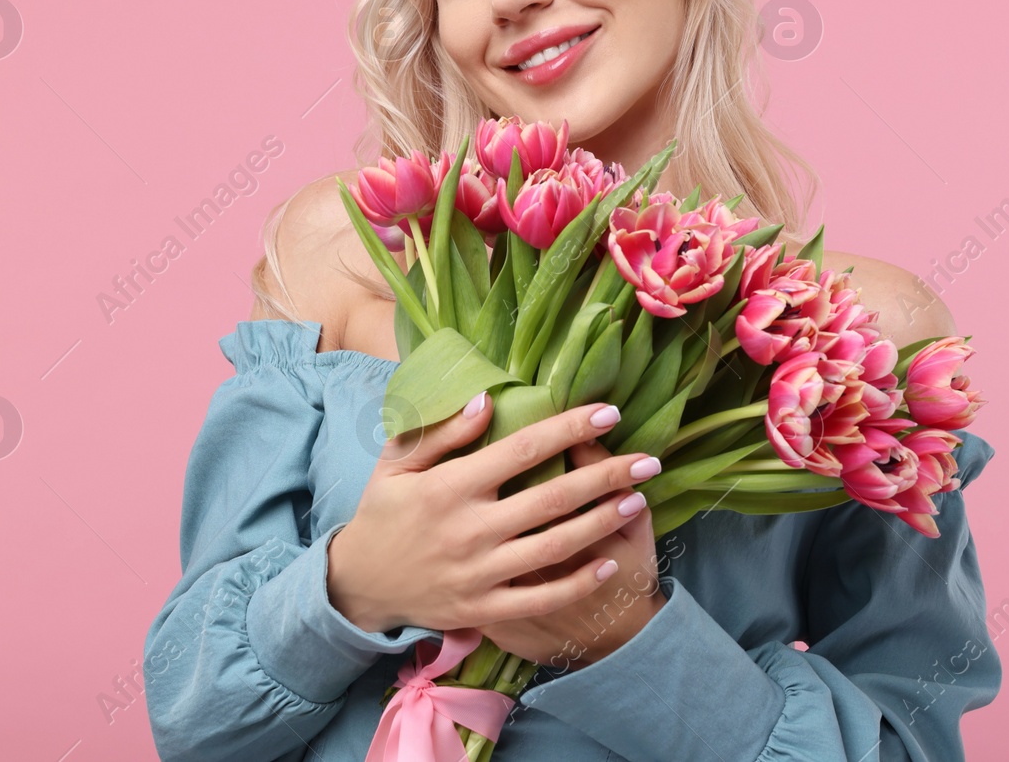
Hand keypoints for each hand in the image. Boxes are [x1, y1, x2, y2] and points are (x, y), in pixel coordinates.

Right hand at [325, 396, 663, 641]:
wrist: (358, 584)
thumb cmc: (383, 512)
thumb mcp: (397, 462)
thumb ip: (441, 432)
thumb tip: (488, 400)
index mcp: (451, 486)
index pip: (522, 450)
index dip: (569, 429)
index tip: (608, 413)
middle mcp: (470, 529)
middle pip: (553, 498)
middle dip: (607, 475)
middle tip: (649, 460)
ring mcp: (479, 572)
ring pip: (555, 546)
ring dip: (603, 522)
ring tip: (638, 499)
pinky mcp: (484, 607)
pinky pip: (540, 597)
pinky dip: (576, 582)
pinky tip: (606, 562)